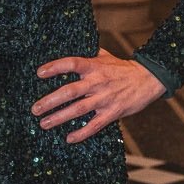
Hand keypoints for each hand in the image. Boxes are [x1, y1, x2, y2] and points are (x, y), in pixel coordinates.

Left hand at [31, 48, 165, 141]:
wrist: (149, 79)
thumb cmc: (123, 68)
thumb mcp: (105, 56)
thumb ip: (88, 54)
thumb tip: (70, 45)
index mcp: (94, 66)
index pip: (72, 63)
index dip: (55, 67)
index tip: (39, 73)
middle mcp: (98, 82)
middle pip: (70, 91)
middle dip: (50, 101)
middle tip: (35, 109)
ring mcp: (105, 98)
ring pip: (79, 110)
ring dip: (59, 118)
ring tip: (44, 124)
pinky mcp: (113, 112)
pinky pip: (95, 125)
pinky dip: (82, 133)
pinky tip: (69, 139)